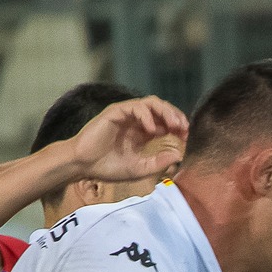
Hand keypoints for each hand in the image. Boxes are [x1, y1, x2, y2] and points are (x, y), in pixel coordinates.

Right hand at [72, 96, 186, 184]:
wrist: (84, 166)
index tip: (187, 137)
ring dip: (165, 111)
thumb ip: (159, 162)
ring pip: (151, 103)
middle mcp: (136, 121)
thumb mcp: (141, 168)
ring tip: (174, 125)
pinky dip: (147, 116)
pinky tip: (152, 130)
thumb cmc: (109, 167)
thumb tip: (179, 155)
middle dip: (176, 116)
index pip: (166, 122)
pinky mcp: (115, 112)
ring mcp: (125, 115)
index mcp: (143, 133)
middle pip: (161, 109)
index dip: (178, 127)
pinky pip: (135, 107)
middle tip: (184, 128)